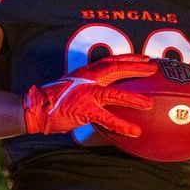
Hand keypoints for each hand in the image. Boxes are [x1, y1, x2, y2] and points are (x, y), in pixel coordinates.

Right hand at [23, 54, 156, 135]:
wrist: (35, 109)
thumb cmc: (55, 100)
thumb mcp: (74, 87)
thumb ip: (90, 87)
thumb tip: (106, 94)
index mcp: (86, 72)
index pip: (110, 60)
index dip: (129, 58)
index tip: (145, 58)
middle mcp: (87, 79)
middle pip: (115, 68)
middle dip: (136, 67)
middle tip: (154, 68)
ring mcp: (86, 94)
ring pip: (114, 93)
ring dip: (133, 98)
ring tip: (150, 103)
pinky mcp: (83, 110)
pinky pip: (106, 119)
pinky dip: (121, 125)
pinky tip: (134, 131)